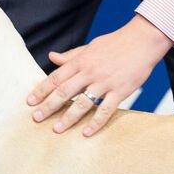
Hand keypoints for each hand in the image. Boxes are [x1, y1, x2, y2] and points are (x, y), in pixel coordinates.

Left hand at [27, 16, 173, 136]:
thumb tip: (51, 57)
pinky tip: (86, 133)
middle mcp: (90, 72)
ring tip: (56, 129)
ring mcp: (105, 82)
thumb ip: (71, 55)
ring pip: (82, 103)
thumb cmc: (117, 43)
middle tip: (36, 118)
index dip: (41, 90)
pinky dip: (96, 123)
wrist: (143, 40)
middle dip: (48, 106)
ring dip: (68, 118)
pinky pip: (106, 110)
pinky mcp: (120, 91)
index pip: (56, 77)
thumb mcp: (90, 46)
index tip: (29, 102)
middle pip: (64, 92)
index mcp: (81, 61)